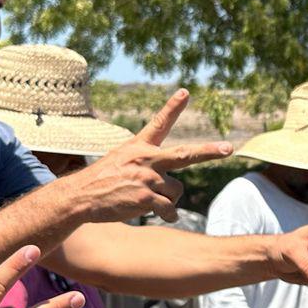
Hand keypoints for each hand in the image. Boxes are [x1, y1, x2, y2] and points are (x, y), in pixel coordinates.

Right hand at [65, 90, 232, 223]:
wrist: (79, 197)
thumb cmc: (102, 181)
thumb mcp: (120, 161)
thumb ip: (147, 164)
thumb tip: (172, 181)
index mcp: (139, 147)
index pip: (159, 124)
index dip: (173, 107)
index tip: (185, 92)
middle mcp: (146, 159)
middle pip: (185, 155)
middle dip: (209, 152)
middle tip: (228, 149)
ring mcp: (147, 178)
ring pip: (177, 191)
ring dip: (169, 199)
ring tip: (147, 200)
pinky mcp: (146, 198)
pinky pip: (170, 209)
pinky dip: (169, 215)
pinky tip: (161, 215)